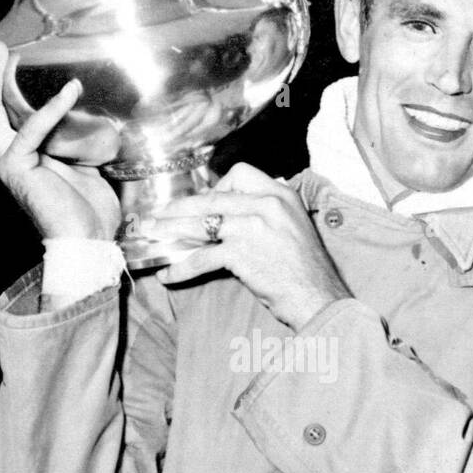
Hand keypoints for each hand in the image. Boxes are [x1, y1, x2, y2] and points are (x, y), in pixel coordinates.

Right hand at [0, 41, 121, 240]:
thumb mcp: (84, 165)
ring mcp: (9, 163)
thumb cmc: (88, 211)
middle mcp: (8, 159)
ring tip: (2, 52)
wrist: (87, 240)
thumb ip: (76, 141)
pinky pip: (31, 130)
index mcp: (20, 158)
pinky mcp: (18, 168)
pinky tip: (69, 90)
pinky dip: (52, 108)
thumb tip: (92, 120)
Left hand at [146, 162, 351, 331]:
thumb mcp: (293, 226)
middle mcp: (267, 204)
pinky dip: (181, 267)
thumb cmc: (306, 270)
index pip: (239, 174)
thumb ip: (267, 214)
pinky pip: (201, 257)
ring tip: (152, 236)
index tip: (202, 202)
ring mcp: (253, 227)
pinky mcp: (242, 253)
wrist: (319, 298)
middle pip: (211, 198)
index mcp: (281, 193)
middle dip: (179, 208)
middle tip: (157, 216)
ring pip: (200, 223)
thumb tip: (231, 216)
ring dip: (170, 231)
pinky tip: (168, 275)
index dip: (216, 188)